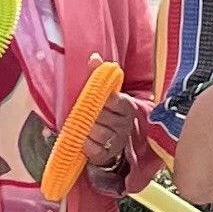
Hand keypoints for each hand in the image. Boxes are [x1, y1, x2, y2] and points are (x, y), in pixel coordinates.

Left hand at [81, 52, 139, 192]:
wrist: (113, 139)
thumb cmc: (106, 112)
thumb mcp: (104, 93)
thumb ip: (98, 75)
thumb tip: (93, 57)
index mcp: (127, 105)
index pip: (113, 100)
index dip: (101, 101)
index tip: (96, 101)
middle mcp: (126, 123)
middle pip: (101, 117)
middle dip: (90, 116)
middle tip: (86, 115)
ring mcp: (118, 140)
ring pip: (96, 133)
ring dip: (86, 130)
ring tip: (85, 128)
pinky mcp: (109, 154)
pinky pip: (92, 149)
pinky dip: (85, 144)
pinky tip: (86, 140)